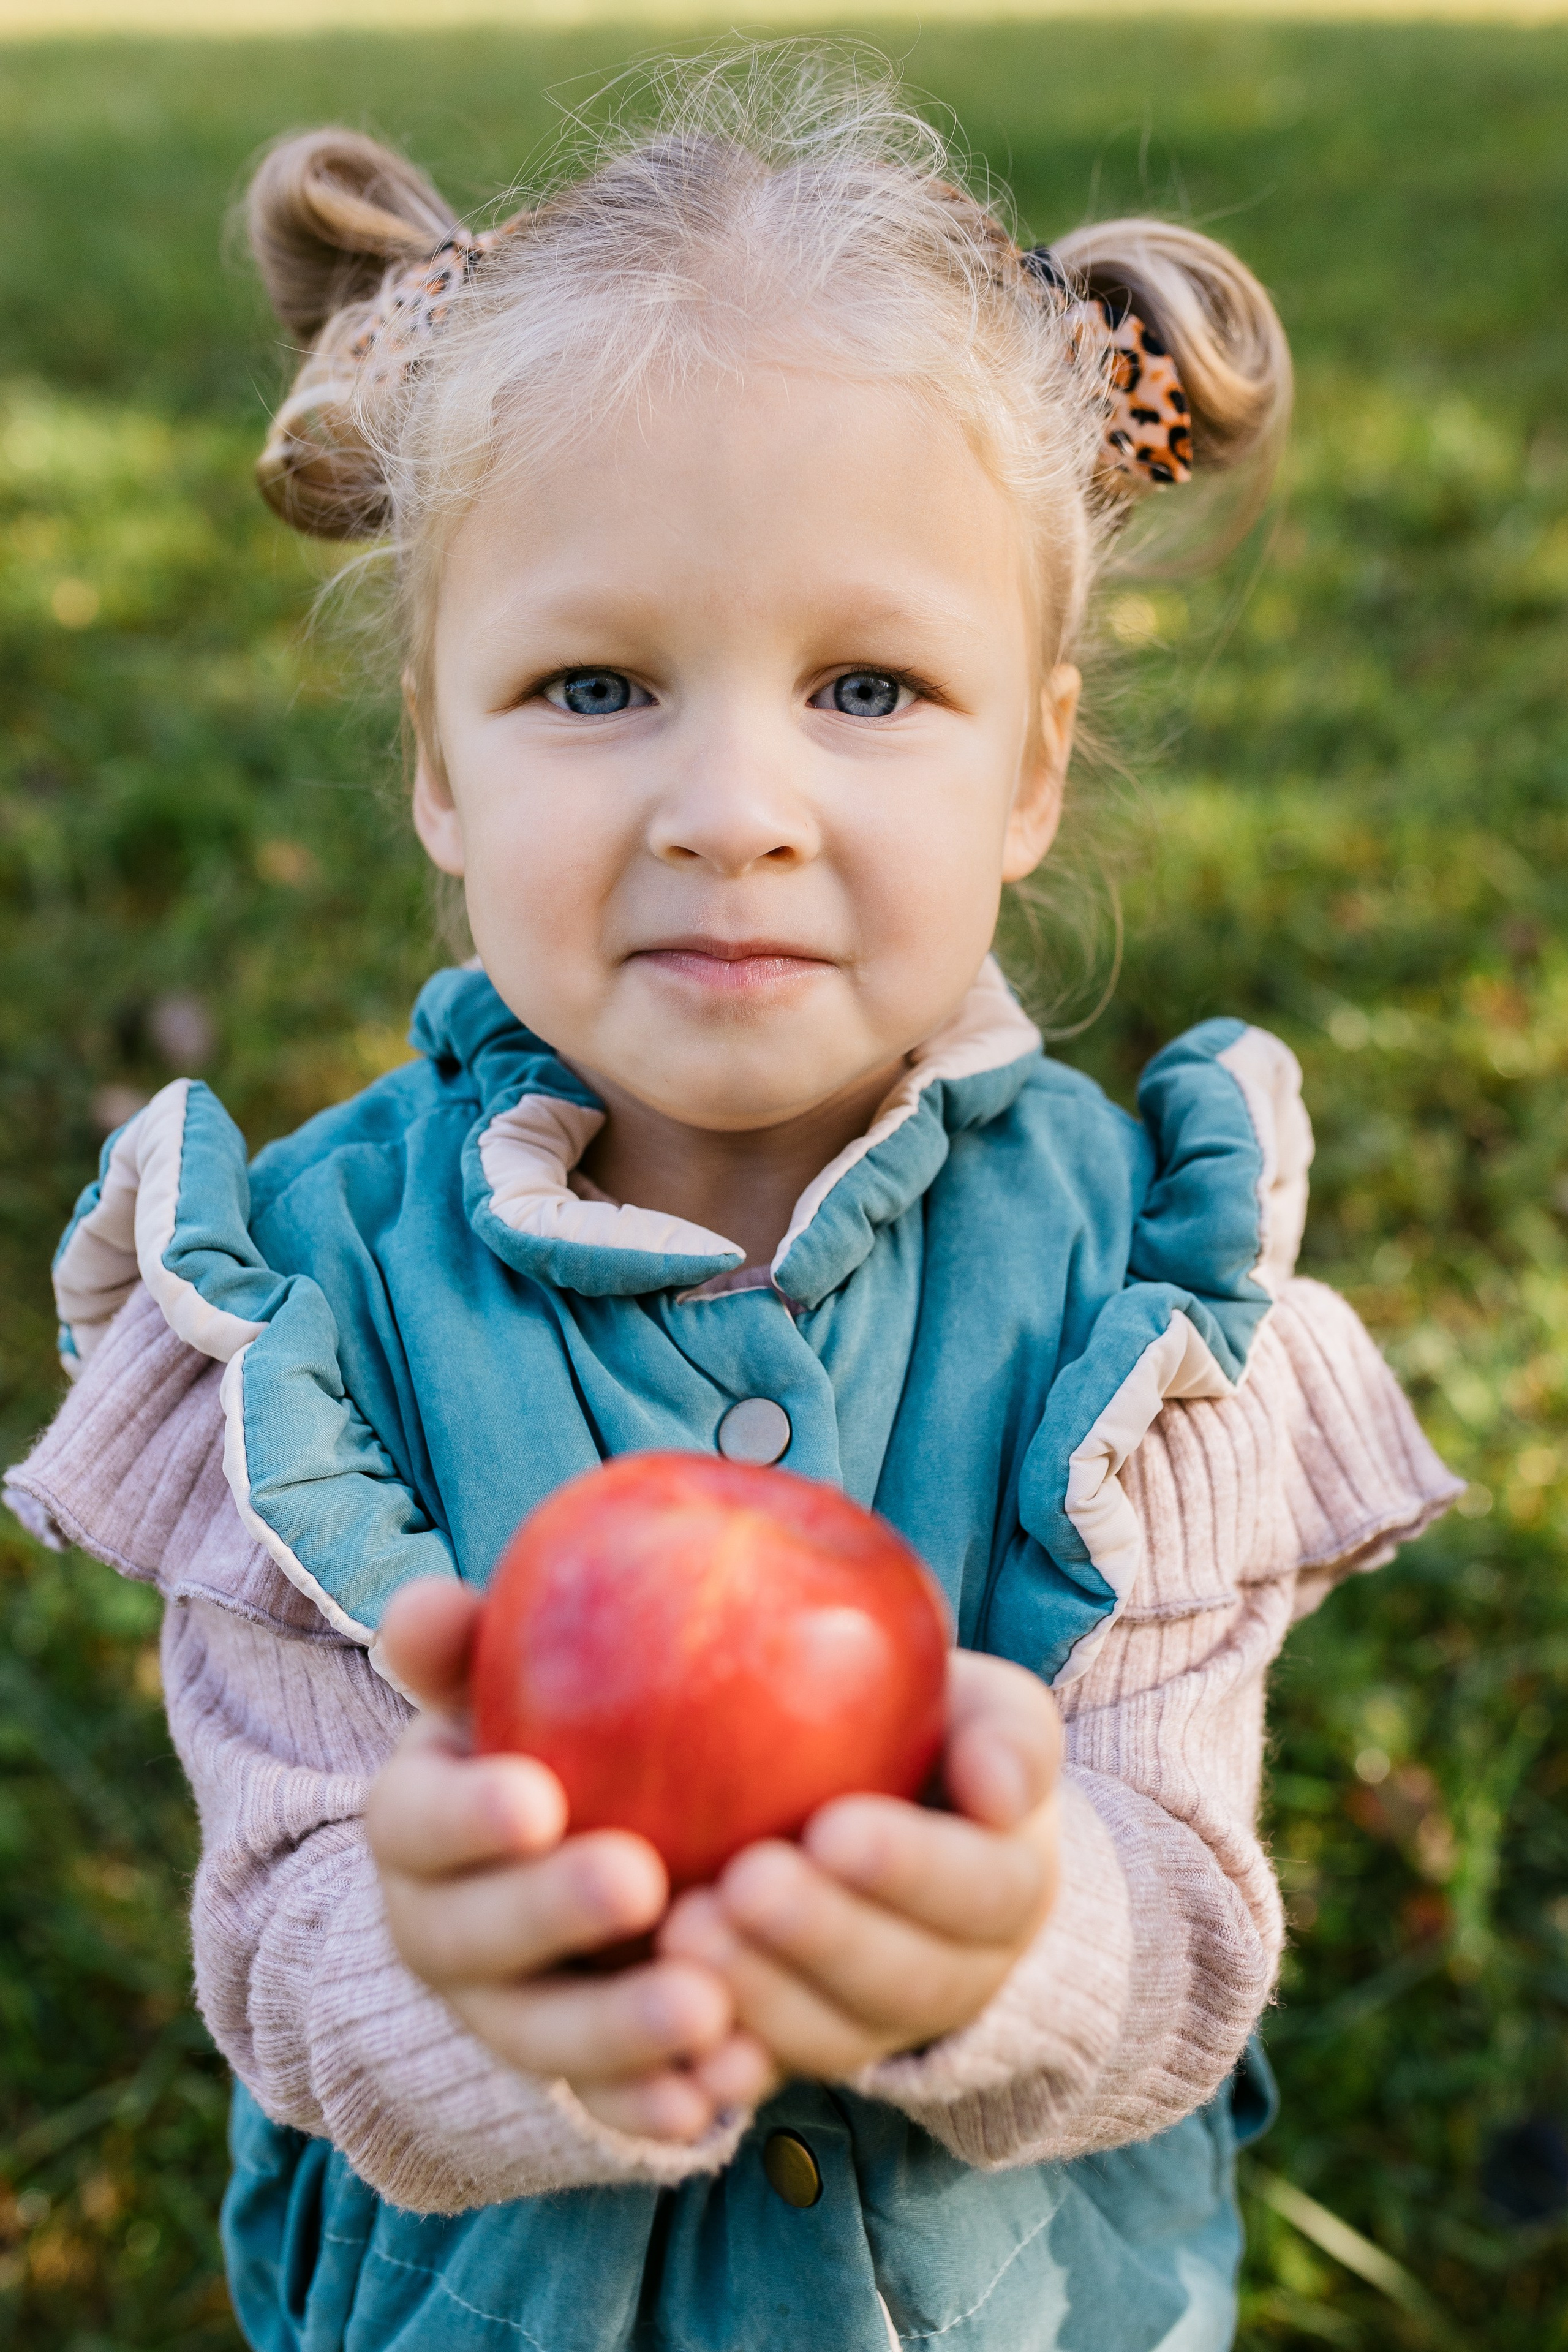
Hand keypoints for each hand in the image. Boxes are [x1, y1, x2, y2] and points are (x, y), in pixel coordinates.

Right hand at [366, 1578, 773, 2142]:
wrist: (549, 1847)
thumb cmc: (538, 1731)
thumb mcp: (496, 1680)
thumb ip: (464, 1643)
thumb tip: (429, 1601)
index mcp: (413, 1827)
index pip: (415, 1822)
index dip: (466, 1816)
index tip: (539, 1797)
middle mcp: (441, 1931)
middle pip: (473, 1941)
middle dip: (549, 1915)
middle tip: (638, 1881)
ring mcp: (506, 2012)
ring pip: (544, 2037)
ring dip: (617, 2029)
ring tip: (705, 2006)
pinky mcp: (578, 2071)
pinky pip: (610, 2104)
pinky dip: (656, 2103)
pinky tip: (720, 2093)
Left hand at [659, 1650, 1060, 2079]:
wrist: (881, 1806)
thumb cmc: (931, 1734)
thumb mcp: (985, 1712)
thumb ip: (1009, 1736)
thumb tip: (1000, 1793)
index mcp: (1010, 1889)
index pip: (983, 1889)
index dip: (911, 1868)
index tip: (833, 1829)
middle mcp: (958, 1975)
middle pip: (904, 1981)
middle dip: (821, 1936)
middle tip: (745, 1884)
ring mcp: (878, 2025)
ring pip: (833, 2039)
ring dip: (760, 1995)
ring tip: (686, 1935)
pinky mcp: (801, 2049)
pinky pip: (767, 2073)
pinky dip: (724, 2062)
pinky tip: (677, 2038)